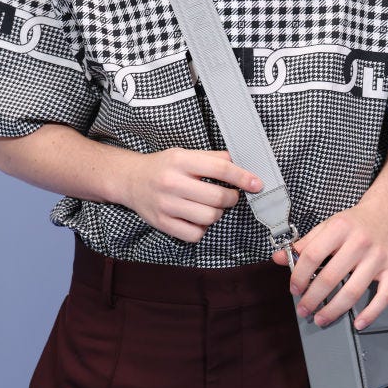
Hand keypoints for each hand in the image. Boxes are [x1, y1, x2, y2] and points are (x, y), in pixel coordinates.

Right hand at [125, 147, 262, 243]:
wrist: (131, 180)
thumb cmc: (163, 166)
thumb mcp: (184, 153)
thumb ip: (211, 157)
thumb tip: (239, 162)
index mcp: (180, 160)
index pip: (220, 168)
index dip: (242, 177)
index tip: (256, 183)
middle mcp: (172, 182)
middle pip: (217, 197)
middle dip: (231, 198)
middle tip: (230, 196)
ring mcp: (165, 205)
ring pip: (208, 217)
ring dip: (218, 214)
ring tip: (212, 206)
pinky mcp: (162, 223)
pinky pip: (194, 234)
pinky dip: (202, 229)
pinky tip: (198, 218)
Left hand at [271, 204, 387, 328]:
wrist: (386, 213)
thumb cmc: (355, 222)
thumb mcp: (327, 225)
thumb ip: (304, 243)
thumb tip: (279, 258)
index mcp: (340, 228)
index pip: (313, 255)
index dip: (299, 275)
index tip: (294, 288)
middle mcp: (360, 242)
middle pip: (331, 277)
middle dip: (313, 298)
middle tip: (304, 309)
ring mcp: (378, 257)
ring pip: (354, 291)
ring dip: (334, 310)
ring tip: (321, 318)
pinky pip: (384, 296)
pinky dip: (371, 313)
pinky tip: (358, 322)